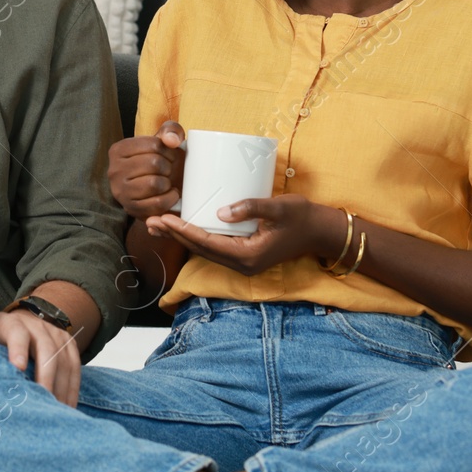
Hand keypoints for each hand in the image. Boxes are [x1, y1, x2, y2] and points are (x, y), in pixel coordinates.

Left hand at [0, 311, 81, 406]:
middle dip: (46, 376)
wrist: (26, 319)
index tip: (17, 369)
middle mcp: (38, 326)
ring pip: (65, 361)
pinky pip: (76, 368)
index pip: (17, 333)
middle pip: (46, 350)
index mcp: (12, 323)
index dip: (17, 349)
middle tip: (43, 401)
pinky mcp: (70, 347)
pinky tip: (68, 409)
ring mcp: (57, 336)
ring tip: (57, 412)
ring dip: (62, 387)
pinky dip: (73, 389)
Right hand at [108, 120, 185, 218]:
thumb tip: (171, 140)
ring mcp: (120, 191)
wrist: (153, 189)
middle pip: (154, 163)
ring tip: (167, 181)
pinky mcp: (130, 208)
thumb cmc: (158, 161)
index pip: (154, 144)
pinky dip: (170, 198)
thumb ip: (171, 130)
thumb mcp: (163, 140)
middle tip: (168, 170)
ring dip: (168, 183)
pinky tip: (170, 194)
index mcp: (118, 149)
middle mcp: (114, 170)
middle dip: (168, 167)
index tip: (169, 156)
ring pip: (155, 183)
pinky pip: (157, 203)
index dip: (169, 151)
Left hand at [145, 195, 337, 276]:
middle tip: (150, 220)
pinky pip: (213, 247)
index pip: (207, 243)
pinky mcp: (243, 255)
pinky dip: (195, 237)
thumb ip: (252, 207)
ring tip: (157, 225)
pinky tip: (182, 228)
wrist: (320, 232)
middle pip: (200, 249)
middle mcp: (242, 264)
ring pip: (204, 250)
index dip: (183, 231)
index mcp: (248, 256)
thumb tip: (221, 212)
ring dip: (181, 237)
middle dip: (174, 235)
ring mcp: (242, 262)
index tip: (164, 218)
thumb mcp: (279, 208)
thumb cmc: (302, 217)